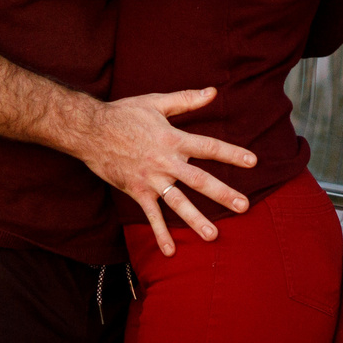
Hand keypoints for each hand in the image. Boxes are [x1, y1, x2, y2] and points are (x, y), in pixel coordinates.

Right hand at [75, 88, 256, 256]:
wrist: (89, 130)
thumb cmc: (124, 113)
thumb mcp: (156, 102)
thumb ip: (186, 99)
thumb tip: (213, 92)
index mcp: (173, 138)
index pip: (209, 147)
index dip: (231, 154)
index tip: (253, 161)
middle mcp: (165, 161)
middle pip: (199, 180)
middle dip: (223, 194)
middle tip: (244, 206)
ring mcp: (150, 179)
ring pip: (177, 202)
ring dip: (196, 219)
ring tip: (213, 235)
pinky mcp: (136, 191)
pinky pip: (151, 215)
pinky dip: (160, 233)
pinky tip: (171, 251)